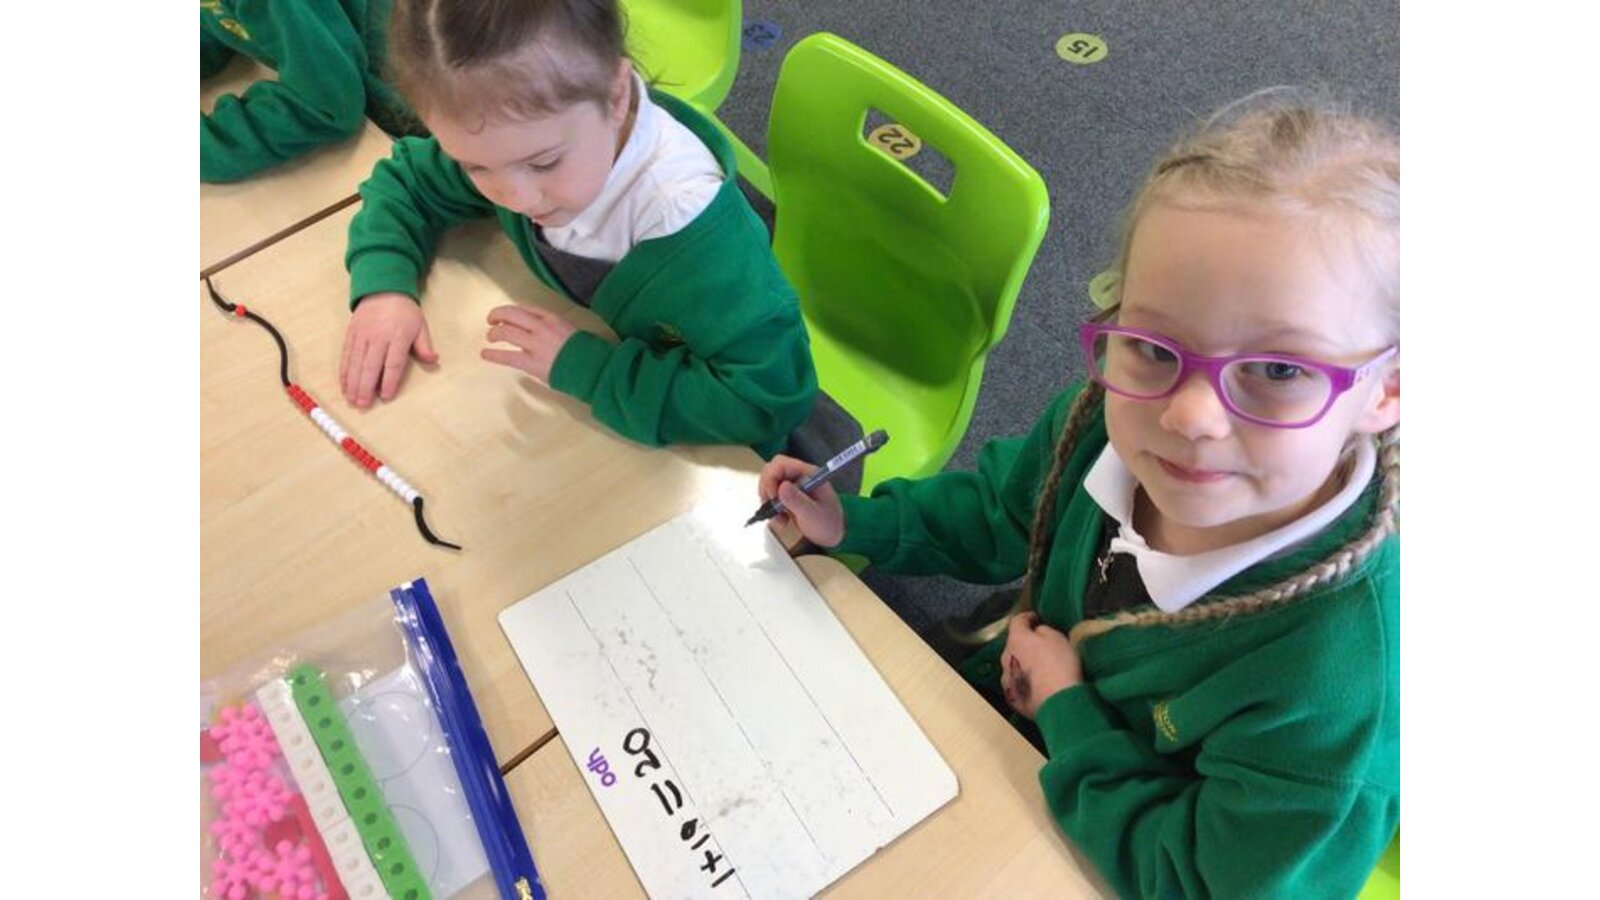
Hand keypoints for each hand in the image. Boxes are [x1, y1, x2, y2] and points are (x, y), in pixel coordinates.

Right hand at [341, 292, 437, 406]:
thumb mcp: (420, 326)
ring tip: (351, 399)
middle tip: (363, 404)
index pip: (393, 363)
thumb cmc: (404, 311)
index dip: (389, 381)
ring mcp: (362, 335)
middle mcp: (377, 337)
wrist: (382, 288)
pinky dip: (344, 371)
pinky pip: (346, 355)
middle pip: (371, 366)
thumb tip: (433, 360)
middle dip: (366, 387)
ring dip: (352, 383)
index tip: (386, 395)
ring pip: (355, 362)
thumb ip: (425, 346)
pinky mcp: (351, 334)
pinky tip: (344, 385)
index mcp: (397, 336)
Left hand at [481, 304, 577, 382]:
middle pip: (511, 314)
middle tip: (491, 321)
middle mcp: (541, 327)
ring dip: (494, 333)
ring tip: (490, 337)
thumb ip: (555, 328)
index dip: (512, 310)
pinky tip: (485, 354)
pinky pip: (507, 356)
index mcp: (552, 318)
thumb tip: (540, 331)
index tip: (506, 314)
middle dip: (497, 315)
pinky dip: (493, 354)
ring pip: (506, 332)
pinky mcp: (532, 362)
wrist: (593, 368)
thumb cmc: (585, 352)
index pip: (525, 308)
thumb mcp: (571, 331)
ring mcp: (535, 344)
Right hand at [757, 455, 844, 547]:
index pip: (781, 463)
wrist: (830, 536)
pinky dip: (771, 510)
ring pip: (768, 484)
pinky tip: (782, 521)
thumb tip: (782, 486)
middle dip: (767, 490)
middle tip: (773, 508)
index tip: (772, 497)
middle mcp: (799, 476)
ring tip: (781, 519)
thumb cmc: (827, 524)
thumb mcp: (813, 515)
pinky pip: (771, 497)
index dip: (771, 477)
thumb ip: (798, 501)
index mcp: (808, 474)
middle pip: (771, 471)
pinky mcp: (787, 496)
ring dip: (768, 503)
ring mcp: (792, 485)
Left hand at [1000, 612, 1082, 718]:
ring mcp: (1006, 679)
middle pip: (1014, 645)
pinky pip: (1016, 684)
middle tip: (1041, 646)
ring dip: (1023, 663)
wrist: (1058, 702)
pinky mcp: (1011, 698)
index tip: (1035, 619)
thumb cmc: (1059, 665)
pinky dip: (1024, 682)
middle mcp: (1005, 657)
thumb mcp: (1058, 638)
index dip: (1027, 618)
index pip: (1017, 621)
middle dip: (1025, 643)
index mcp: (1016, 639)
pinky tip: (1036, 686)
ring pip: (1013, 665)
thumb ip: (1044, 631)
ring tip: (1039, 669)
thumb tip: (1037, 632)